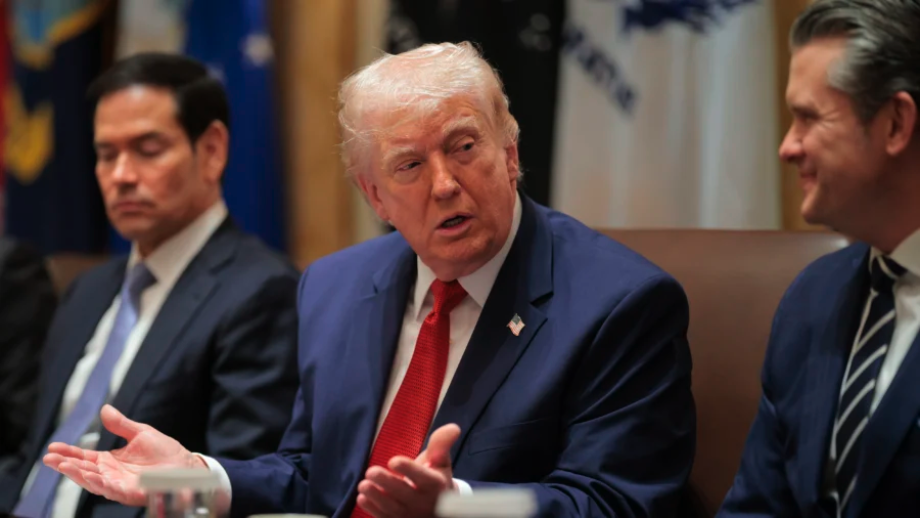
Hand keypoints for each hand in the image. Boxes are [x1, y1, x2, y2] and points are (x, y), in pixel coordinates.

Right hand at [43, 404, 206, 505]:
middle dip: (66, 465)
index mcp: (111, 460)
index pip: (84, 456)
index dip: (68, 452)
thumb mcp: (141, 433)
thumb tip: (104, 409)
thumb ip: (121, 424)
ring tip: (63, 466)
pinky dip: (100, 484)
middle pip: (84, 470)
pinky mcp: (132, 492)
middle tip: (50, 459)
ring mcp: (120, 484)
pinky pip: (112, 490)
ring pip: (94, 482)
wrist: (186, 465)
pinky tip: (90, 476)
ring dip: (78, 475)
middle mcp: (111, 474)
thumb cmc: (165, 451)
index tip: (52, 447)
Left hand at [356, 423, 460, 517]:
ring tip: (363, 485)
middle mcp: (424, 503)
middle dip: (387, 483)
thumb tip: (453, 427)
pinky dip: (373, 510)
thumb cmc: (437, 479)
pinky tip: (362, 498)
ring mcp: (411, 515)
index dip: (409, 469)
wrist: (439, 508)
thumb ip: (442, 444)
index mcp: (436, 485)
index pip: (423, 478)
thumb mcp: (442, 461)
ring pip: (392, 508)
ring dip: (376, 497)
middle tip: (371, 472)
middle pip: (405, 493)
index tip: (393, 460)